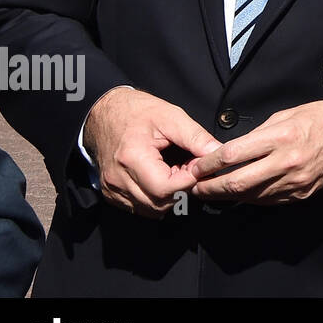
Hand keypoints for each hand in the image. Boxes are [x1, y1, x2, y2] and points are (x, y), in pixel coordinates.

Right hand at [83, 87, 221, 218]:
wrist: (103, 113)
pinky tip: (160, 178)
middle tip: (188, 169)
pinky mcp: (110, 194)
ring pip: (150, 210)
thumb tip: (218, 153)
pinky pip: (138, 208)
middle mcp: (118, 179)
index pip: (166, 188)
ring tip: (174, 172)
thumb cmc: (137, 111)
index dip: (188, 181)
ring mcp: (112, 189)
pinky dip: (154, 199)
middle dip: (181, 191)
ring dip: (169, 197)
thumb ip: (196, 137)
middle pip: (159, 204)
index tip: (197, 166)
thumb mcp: (171, 116)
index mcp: (132, 158)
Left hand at [187, 99, 322, 203]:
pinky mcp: (301, 194)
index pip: (233, 154)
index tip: (195, 166)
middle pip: (237, 183)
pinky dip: (251, 197)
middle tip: (194, 186)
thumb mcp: (288, 114)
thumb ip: (259, 133)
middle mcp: (287, 162)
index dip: (208, 163)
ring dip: (227, 196)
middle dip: (210, 187)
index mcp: (282, 136)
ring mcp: (295, 182)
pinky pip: (268, 200)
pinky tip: (241, 192)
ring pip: (250, 196)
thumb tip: (234, 149)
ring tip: (212, 191)